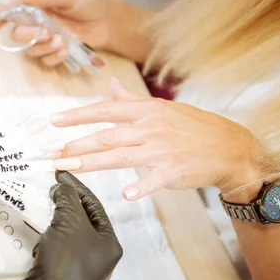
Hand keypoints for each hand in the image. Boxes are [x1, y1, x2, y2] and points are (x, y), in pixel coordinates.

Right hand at [0, 0, 153, 64]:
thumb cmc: (93, 3)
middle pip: (18, 36)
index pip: (12, 12)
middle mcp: (39, 24)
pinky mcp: (58, 52)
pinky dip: (54, 57)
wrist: (112, 21)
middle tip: (45, 33)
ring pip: (31, 51)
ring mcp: (47, 40)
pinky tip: (66, 50)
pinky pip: (46, 60)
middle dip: (28, 37)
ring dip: (44, 48)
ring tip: (63, 42)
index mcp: (38, 7)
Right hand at [0, 171, 122, 279]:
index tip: (62, 176)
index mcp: (111, 244)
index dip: (77, 188)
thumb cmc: (66, 264)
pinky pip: (57, 251)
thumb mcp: (69, 220)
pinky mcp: (63, 277)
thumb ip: (68, 198)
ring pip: (69, 237)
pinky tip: (41, 241)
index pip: (95, 206)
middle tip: (52, 193)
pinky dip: (48, 242)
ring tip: (45, 217)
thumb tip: (63, 189)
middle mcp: (100, 259)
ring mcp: (82, 270)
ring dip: (56, 225)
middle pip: (83, 222)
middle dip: (66, 207)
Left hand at [51, 79, 261, 200]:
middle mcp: (150, 128)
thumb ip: (130, 99)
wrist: (229, 147)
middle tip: (50, 153)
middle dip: (75, 144)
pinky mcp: (173, 171)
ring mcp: (162, 149)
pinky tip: (125, 194)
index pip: (104, 110)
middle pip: (106, 135)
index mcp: (146, 111)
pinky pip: (153, 180)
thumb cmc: (193, 127)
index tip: (53, 122)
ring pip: (120, 155)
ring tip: (68, 167)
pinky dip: (140, 187)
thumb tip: (108, 85)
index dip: (77, 116)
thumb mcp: (162, 107)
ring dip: (92, 162)